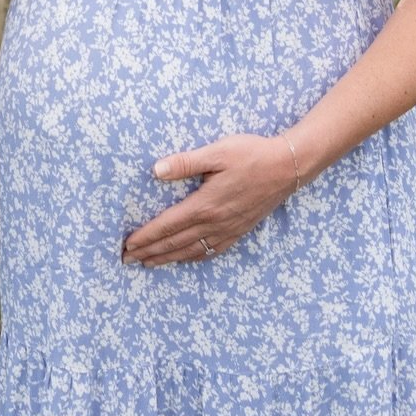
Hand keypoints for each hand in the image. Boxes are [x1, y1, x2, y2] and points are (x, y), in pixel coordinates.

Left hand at [122, 133, 295, 266]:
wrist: (288, 167)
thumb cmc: (251, 155)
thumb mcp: (217, 152)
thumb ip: (185, 162)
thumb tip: (156, 170)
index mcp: (205, 205)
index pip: (167, 226)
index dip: (146, 236)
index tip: (128, 244)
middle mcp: (215, 223)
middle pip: (175, 243)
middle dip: (149, 252)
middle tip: (127, 259)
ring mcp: (228, 230)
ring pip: (191, 251)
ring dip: (167, 258)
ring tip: (148, 263)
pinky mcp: (239, 230)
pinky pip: (212, 251)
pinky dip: (193, 257)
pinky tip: (186, 258)